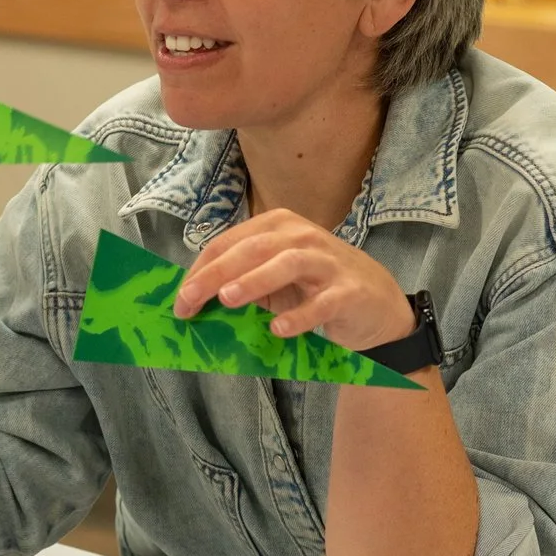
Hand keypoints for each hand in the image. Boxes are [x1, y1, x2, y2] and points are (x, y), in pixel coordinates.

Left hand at [172, 209, 415, 349]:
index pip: (229, 243)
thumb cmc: (315, 287)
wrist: (375, 303)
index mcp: (277, 226)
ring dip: (254, 281)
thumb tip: (194, 300)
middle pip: (252, 249)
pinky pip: (322, 302)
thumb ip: (241, 282)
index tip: (179, 300)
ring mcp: (327, 262)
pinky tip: (279, 329)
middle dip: (215, 275)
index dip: (201, 270)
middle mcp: (301, 236)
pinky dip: (300, 316)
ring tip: (228, 299)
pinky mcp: (348, 291)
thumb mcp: (274, 279)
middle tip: (189, 300)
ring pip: (287, 264)